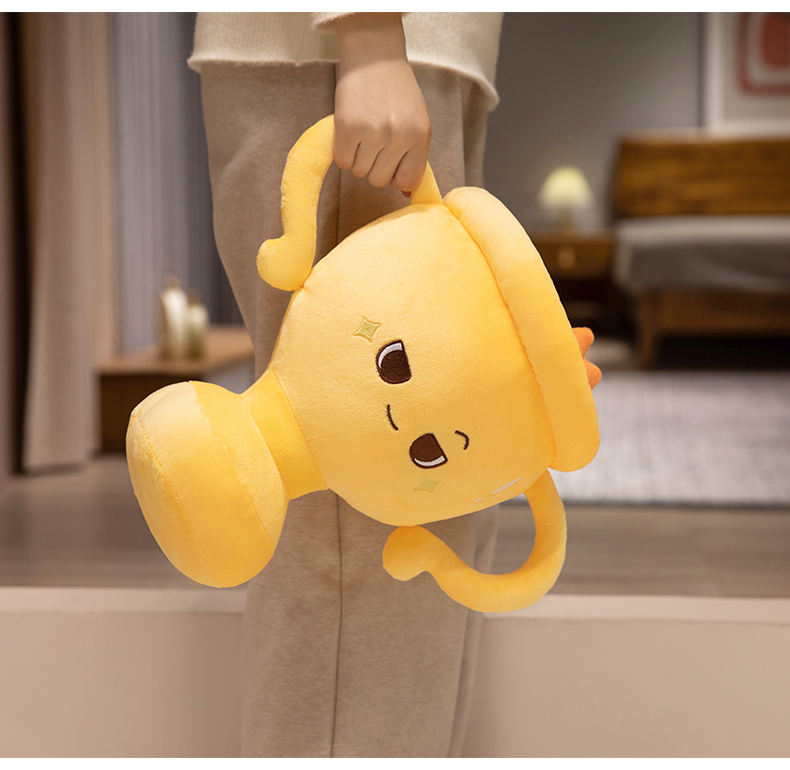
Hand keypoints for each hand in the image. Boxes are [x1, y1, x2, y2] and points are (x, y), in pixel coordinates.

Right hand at [332, 13, 430, 195]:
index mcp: (419, 135)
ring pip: (360, 172)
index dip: (396, 177)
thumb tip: (406, 193)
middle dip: (375, 167)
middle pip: (380, 180)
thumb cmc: (396, 90)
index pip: (408, 180)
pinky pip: (343, 161)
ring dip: (358, 159)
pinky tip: (350, 134)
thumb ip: (414, 156)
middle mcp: (398, 136)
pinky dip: (344, 153)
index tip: (391, 165)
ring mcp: (373, 132)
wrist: (374, 55)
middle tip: (374, 144)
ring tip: (363, 135)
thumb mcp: (416, 121)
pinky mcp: (348, 127)